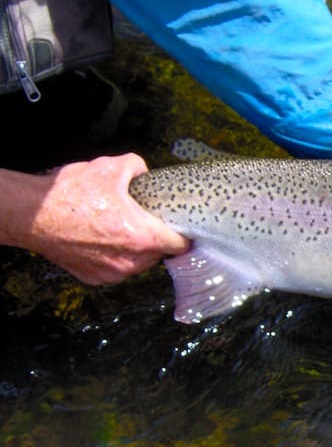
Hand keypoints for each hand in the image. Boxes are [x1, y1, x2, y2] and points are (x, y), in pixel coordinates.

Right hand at [1, 154, 189, 284]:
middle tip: (143, 222)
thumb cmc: (72, 193)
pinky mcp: (95, 278)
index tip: (181, 228)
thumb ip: (138, 168)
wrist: (32, 214)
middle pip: (159, 254)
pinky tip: (103, 240)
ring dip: (135, 249)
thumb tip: (145, 173)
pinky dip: (115, 257)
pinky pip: (116, 269)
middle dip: (155, 239)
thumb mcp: (111, 168)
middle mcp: (130, 261)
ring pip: (138, 263)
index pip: (179, 245)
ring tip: (119, 228)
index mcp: (142, 237)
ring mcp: (112, 273)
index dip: (183, 234)